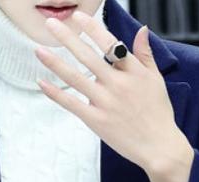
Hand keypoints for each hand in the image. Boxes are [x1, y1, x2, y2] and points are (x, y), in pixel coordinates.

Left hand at [35, 10, 194, 181]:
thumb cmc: (158, 115)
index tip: (78, 17)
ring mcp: (106, 103)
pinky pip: (72, 104)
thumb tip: (141, 30)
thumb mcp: (156, 80)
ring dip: (55, 63)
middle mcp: (118, 84)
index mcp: (133, 72)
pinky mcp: (97, 121)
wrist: (159, 147)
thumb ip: (145, 54)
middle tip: (51, 25)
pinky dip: (56, 93)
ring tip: (39, 50)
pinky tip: (42, 82)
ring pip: (76, 78)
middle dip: (67, 38)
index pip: (109, 44)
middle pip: (88, 56)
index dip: (92, 28)